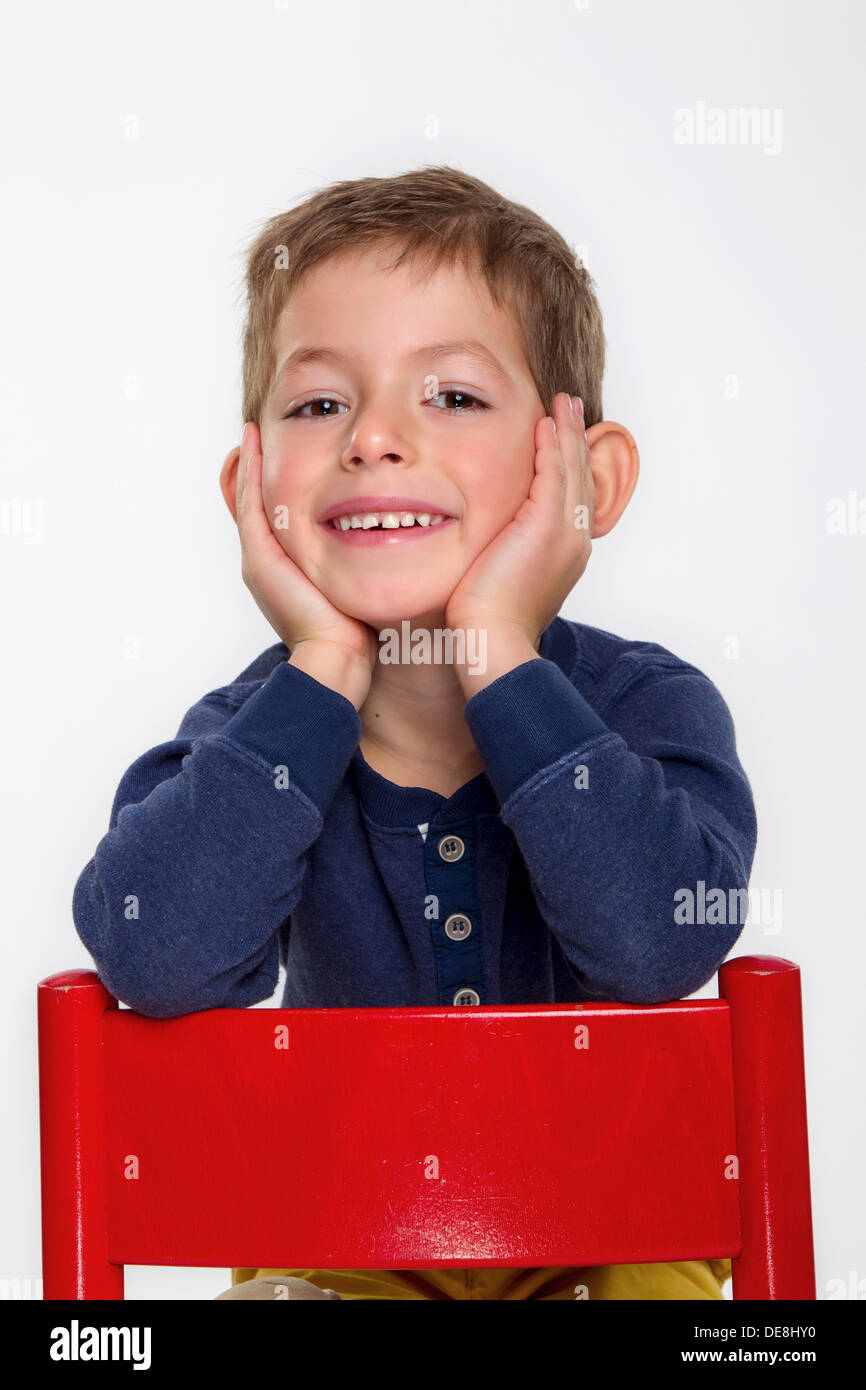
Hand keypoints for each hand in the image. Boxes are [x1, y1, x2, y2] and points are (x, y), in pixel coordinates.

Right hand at [235, 423, 378, 672]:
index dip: (276, 481)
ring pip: (247, 499)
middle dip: (256, 468)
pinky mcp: (260, 558)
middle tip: (259, 432)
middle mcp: (266, 562)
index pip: (274, 514)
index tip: (288, 448)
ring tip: (254, 430)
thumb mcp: (359, 582)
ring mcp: (259, 559)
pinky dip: (252, 473)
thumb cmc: (357, 630)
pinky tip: (256, 444)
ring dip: (250, 462)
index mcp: (287, 567)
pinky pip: (251, 504)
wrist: (338, 660)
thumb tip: (392, 534)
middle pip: (253, 503)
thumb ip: (364, 559)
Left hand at [445, 393, 593, 645]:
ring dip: (567, 431)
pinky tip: (544, 421)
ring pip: (572, 469)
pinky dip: (552, 444)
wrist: (491, 641)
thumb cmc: (485, 622)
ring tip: (563, 402)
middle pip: (580, 476)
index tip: (562, 435)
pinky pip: (554, 472)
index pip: (572, 496)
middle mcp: (575, 541)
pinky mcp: (547, 526)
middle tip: (572, 406)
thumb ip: (500, 554)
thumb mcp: (498, 579)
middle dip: (576, 439)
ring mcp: (566, 532)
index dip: (569, 463)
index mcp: (566, 553)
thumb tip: (485, 546)